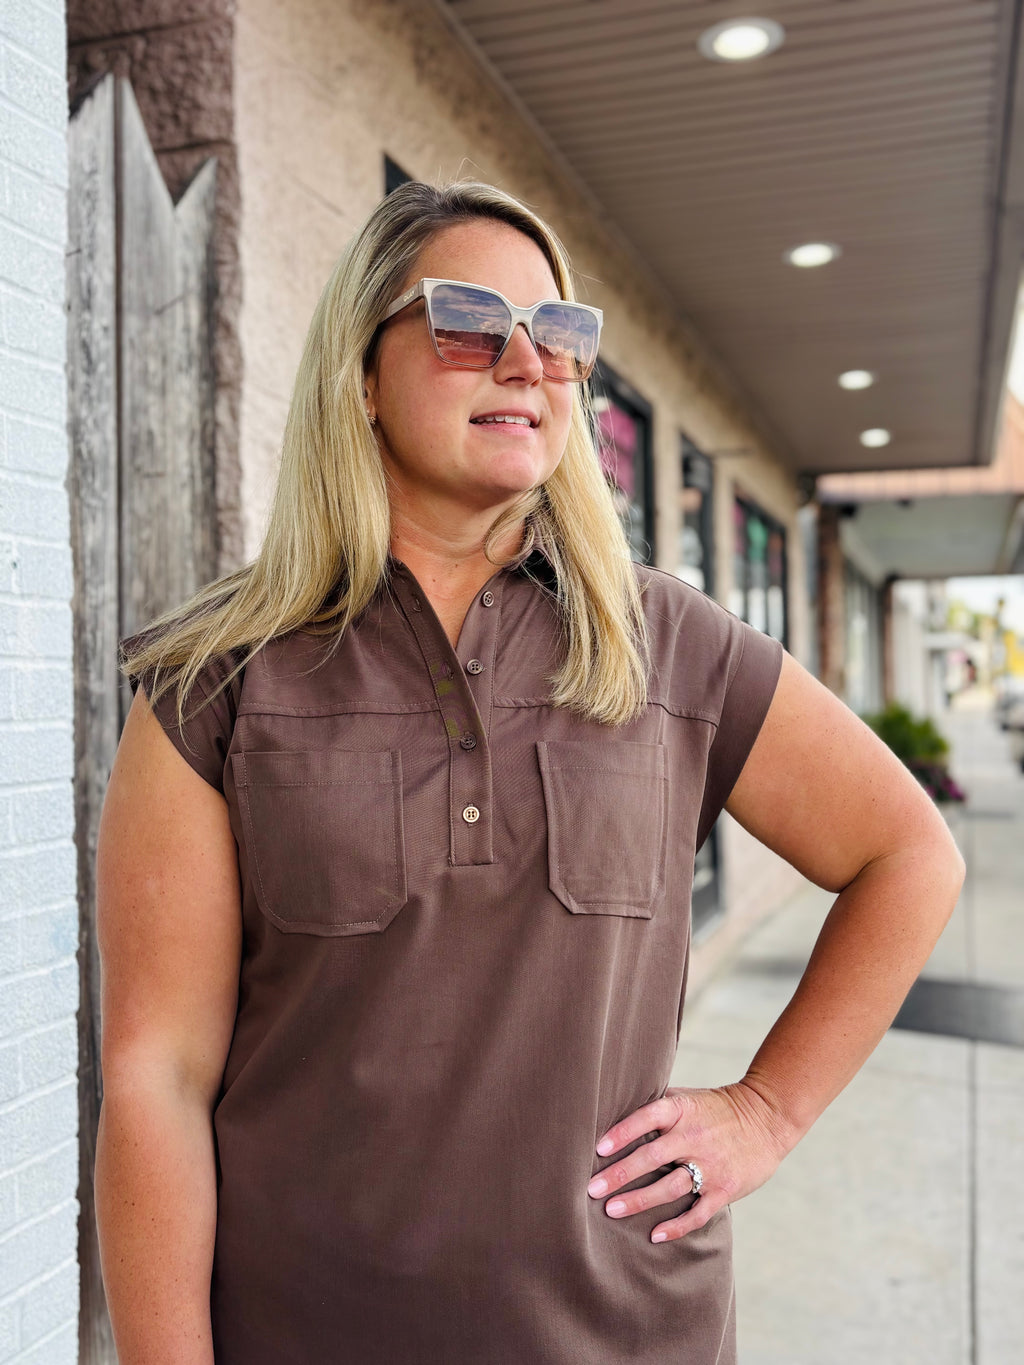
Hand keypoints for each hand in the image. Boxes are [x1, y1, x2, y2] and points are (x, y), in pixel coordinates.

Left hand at [586, 1081, 793, 1242]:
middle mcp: (694, 1137)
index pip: (646, 1118)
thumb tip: (615, 1106)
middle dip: (620, 1175)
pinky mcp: (725, 1189)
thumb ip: (657, 1105)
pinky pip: (697, 1213)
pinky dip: (677, 1226)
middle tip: (592, 1189)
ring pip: (669, 1187)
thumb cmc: (716, 1108)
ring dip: (639, 1201)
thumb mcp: (688, 1097)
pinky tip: (654, 1235)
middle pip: (652, 1157)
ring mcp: (710, 1165)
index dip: (622, 1133)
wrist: (767, 1118)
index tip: (598, 1149)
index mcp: (682, 1111)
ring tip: (612, 1211)